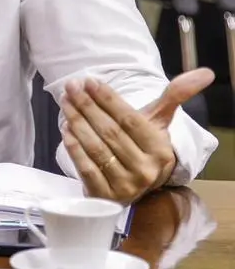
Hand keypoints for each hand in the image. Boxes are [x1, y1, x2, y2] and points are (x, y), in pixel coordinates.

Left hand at [60, 68, 213, 203]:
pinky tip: (65, 130)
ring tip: (65, 104)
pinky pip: (86, 168)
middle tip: (70, 88)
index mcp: (160, 150)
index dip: (107, 99)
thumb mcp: (158, 122)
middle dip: (87, 106)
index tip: (88, 81)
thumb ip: (174, 96)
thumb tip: (204, 73)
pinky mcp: (105, 195)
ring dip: (76, 123)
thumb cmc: (143, 145)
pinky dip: (73, 148)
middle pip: (109, 132)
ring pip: (96, 148)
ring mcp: (125, 185)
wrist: (135, 183)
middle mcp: (145, 169)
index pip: (129, 119)